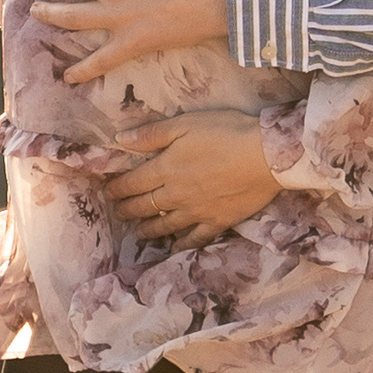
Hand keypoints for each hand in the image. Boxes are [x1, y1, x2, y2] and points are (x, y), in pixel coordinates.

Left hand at [104, 109, 281, 249]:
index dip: (117, 189)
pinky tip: (173, 247)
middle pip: (144, 206)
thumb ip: (151, 135)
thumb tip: (120, 140)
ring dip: (148, 229)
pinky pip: (195, 239)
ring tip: (138, 232)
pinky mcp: (218, 222)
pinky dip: (181, 244)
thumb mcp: (184, 124)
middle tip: (118, 213)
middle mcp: (176, 194)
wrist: (265, 156)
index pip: (132, 183)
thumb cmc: (224, 133)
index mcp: (165, 169)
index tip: (108, 192)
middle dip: (127, 210)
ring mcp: (197, 211)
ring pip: (165, 225)